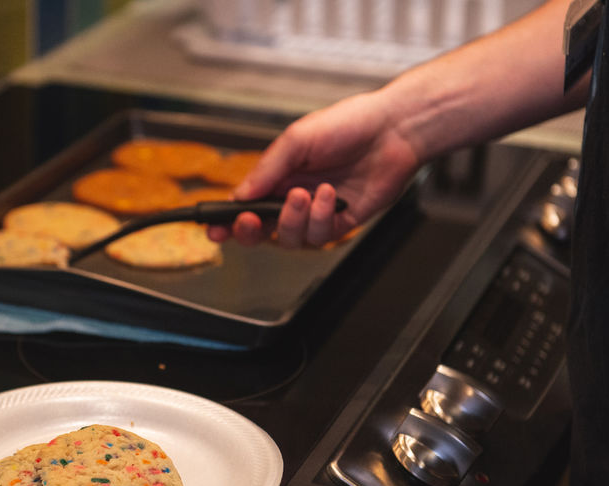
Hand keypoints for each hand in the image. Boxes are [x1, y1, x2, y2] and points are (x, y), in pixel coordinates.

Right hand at [208, 91, 422, 247]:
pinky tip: (329, 195)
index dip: (227, 221)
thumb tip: (239, 196)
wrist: (394, 129)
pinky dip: (320, 217)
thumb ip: (266, 170)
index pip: (246, 206)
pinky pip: (320, 235)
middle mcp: (295, 197)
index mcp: (279, 176)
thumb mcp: (296, 140)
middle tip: (249, 222)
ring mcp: (318, 213)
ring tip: (304, 194)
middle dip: (250, 232)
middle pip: (262, 231)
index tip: (213, 229)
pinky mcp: (342, 223)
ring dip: (292, 220)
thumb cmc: (348, 124)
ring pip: (290, 238)